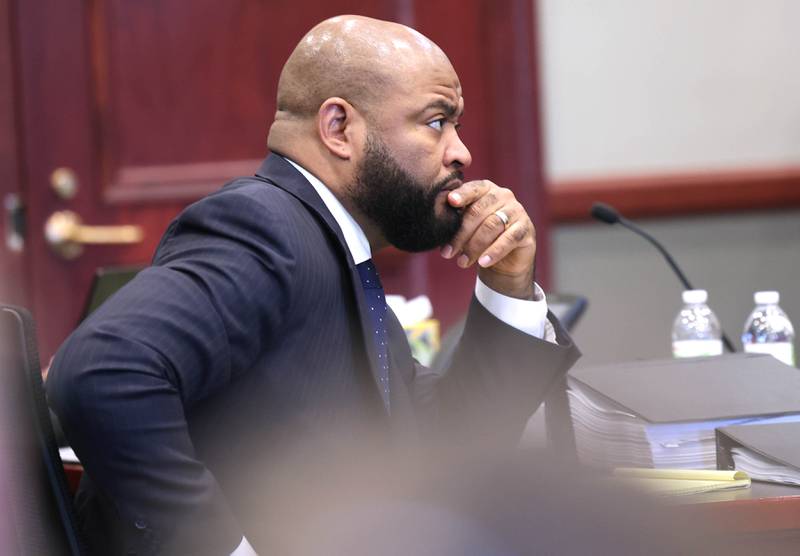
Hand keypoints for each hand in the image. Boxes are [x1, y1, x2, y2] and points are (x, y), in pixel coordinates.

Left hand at [440, 179, 535, 299]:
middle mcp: (503, 196)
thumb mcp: (466, 226)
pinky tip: (482, 263)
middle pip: (479, 211)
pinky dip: (494, 251)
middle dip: (461, 234)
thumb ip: (455, 219)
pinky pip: (509, 239)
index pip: (473, 188)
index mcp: (486, 189)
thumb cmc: (479, 236)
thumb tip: (435, 222)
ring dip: (474, 246)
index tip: (451, 201)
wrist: (504, 258)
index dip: (462, 194)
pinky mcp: (526, 229)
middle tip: (447, 253)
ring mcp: (517, 211)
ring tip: (462, 262)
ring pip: (492, 226)